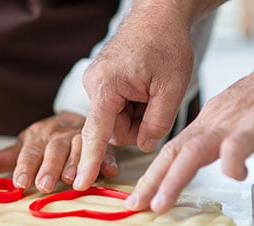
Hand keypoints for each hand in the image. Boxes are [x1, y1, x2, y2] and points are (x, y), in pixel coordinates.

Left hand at [0, 112, 117, 192]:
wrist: (78, 119)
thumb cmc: (48, 140)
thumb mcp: (26, 145)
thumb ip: (6, 158)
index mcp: (39, 135)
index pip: (30, 152)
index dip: (25, 167)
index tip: (20, 182)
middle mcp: (60, 136)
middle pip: (55, 150)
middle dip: (50, 167)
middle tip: (44, 185)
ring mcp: (83, 138)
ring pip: (81, 148)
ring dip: (77, 164)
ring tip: (72, 181)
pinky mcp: (105, 145)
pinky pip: (108, 151)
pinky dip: (108, 161)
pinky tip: (108, 172)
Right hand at [73, 4, 194, 190]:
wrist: (159, 16)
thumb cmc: (166, 44)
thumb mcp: (172, 88)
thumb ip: (157, 123)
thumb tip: (145, 146)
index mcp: (107, 86)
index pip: (96, 132)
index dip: (90, 160)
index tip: (81, 182)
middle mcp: (94, 85)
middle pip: (112, 129)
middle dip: (138, 125)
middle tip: (157, 102)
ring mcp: (96, 84)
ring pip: (115, 121)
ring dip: (138, 115)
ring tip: (151, 92)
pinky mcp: (101, 84)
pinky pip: (116, 109)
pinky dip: (134, 106)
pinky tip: (144, 90)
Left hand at [126, 47, 253, 212]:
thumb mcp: (236, 119)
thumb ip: (221, 137)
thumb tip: (214, 157)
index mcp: (208, 124)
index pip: (172, 151)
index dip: (154, 174)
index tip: (141, 195)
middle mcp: (212, 125)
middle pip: (172, 153)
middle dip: (150, 181)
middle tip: (135, 204)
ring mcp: (231, 126)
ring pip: (193, 152)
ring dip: (173, 180)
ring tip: (160, 204)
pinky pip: (237, 146)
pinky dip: (231, 163)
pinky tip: (234, 176)